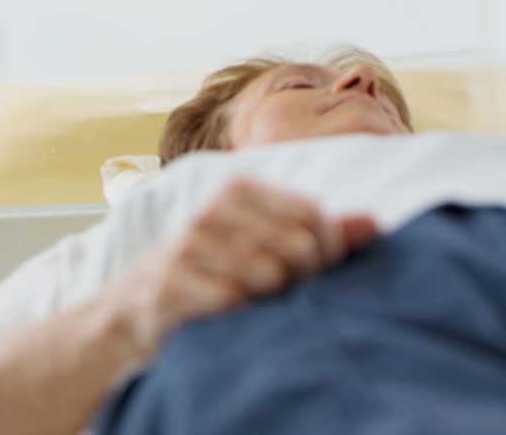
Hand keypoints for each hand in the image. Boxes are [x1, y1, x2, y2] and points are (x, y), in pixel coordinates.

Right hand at [107, 178, 377, 360]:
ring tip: (254, 305)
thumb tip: (376, 224)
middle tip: (286, 295)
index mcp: (240, 188)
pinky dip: (239, 316)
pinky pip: (231, 301)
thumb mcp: (262, 245)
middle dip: (303, 278)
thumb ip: (321, 233)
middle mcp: (213, 208)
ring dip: (269, 301)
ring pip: (267, 275)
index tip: (322, 273)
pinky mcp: (168, 284)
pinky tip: (227, 317)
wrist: (129, 313)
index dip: (330, 249)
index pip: (314, 214)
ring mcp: (186, 244)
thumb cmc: (211, 275)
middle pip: (296, 245)